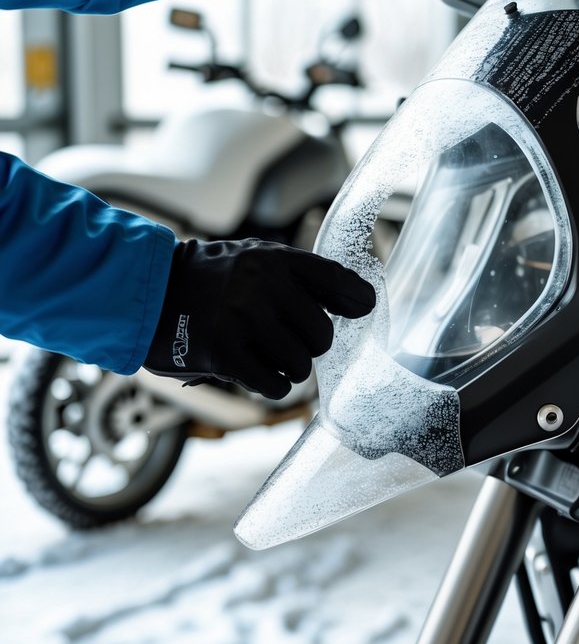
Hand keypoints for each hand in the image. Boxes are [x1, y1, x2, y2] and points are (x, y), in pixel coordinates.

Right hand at [144, 238, 375, 397]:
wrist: (150, 294)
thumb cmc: (211, 281)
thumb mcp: (254, 260)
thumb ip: (303, 277)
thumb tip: (363, 301)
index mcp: (273, 258)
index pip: (333, 278)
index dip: (355, 297)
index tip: (364, 307)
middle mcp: (262, 285)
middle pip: (322, 334)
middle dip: (309, 343)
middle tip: (285, 338)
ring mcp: (243, 319)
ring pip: (301, 365)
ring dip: (289, 368)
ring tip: (266, 354)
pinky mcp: (224, 353)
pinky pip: (275, 385)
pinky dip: (270, 384)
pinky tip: (255, 370)